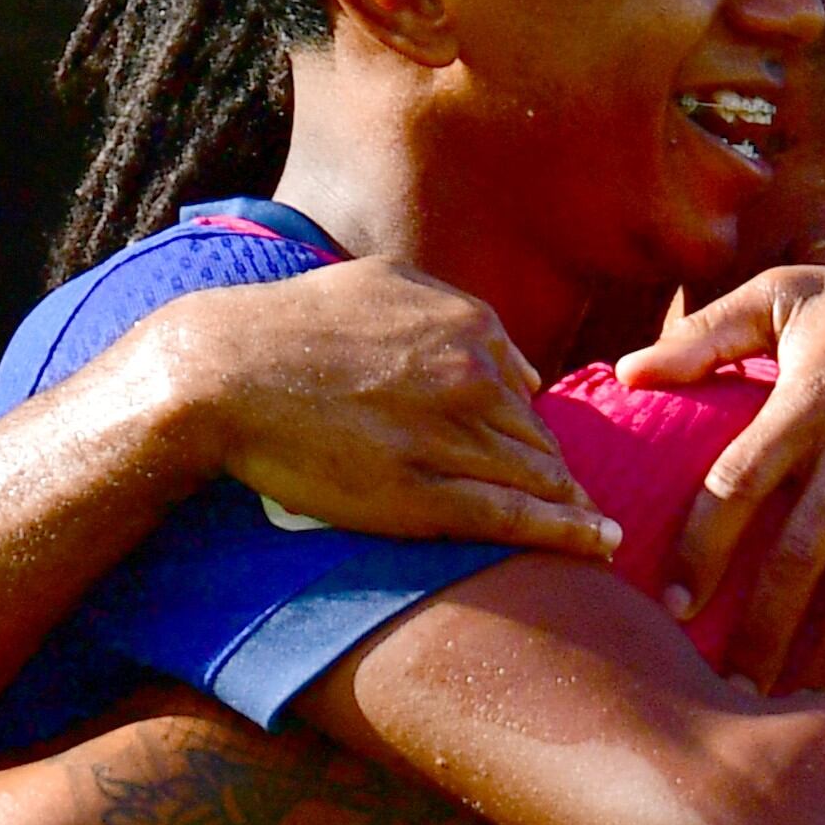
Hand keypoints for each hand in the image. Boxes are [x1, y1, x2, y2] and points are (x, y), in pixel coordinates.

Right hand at [139, 259, 616, 563]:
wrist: (225, 372)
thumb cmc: (293, 325)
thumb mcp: (381, 282)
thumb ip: (453, 308)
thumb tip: (518, 362)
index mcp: (469, 326)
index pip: (525, 392)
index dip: (530, 430)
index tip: (540, 458)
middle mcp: (471, 378)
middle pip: (537, 438)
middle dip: (555, 471)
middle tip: (576, 504)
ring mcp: (450, 438)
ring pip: (536, 478)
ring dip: (570, 505)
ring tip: (596, 530)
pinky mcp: (422, 496)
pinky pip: (513, 518)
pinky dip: (567, 532)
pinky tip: (599, 542)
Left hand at [613, 229, 824, 694]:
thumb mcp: (788, 292)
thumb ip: (704, 334)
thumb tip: (626, 373)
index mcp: (808, 402)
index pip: (737, 487)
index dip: (700, 551)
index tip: (672, 606)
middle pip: (800, 559)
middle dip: (760, 632)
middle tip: (727, 691)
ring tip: (794, 708)